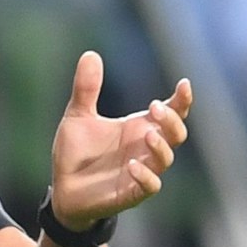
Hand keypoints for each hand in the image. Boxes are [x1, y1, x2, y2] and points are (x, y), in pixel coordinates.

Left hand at [50, 51, 191, 229]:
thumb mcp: (78, 116)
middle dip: (172, 120)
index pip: (172, 112)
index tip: (184, 84)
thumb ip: (86, 88)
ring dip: (161, 146)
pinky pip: (149, 186)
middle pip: (176, 134)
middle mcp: (145, 149)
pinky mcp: (130, 193)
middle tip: (155, 108)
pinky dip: (146, 176)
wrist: (62, 190)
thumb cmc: (76, 154)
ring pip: (166, 159)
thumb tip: (90, 54)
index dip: (182, 100)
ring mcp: (141, 172)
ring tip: (147, 133)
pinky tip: (133, 165)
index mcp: (139, 128)